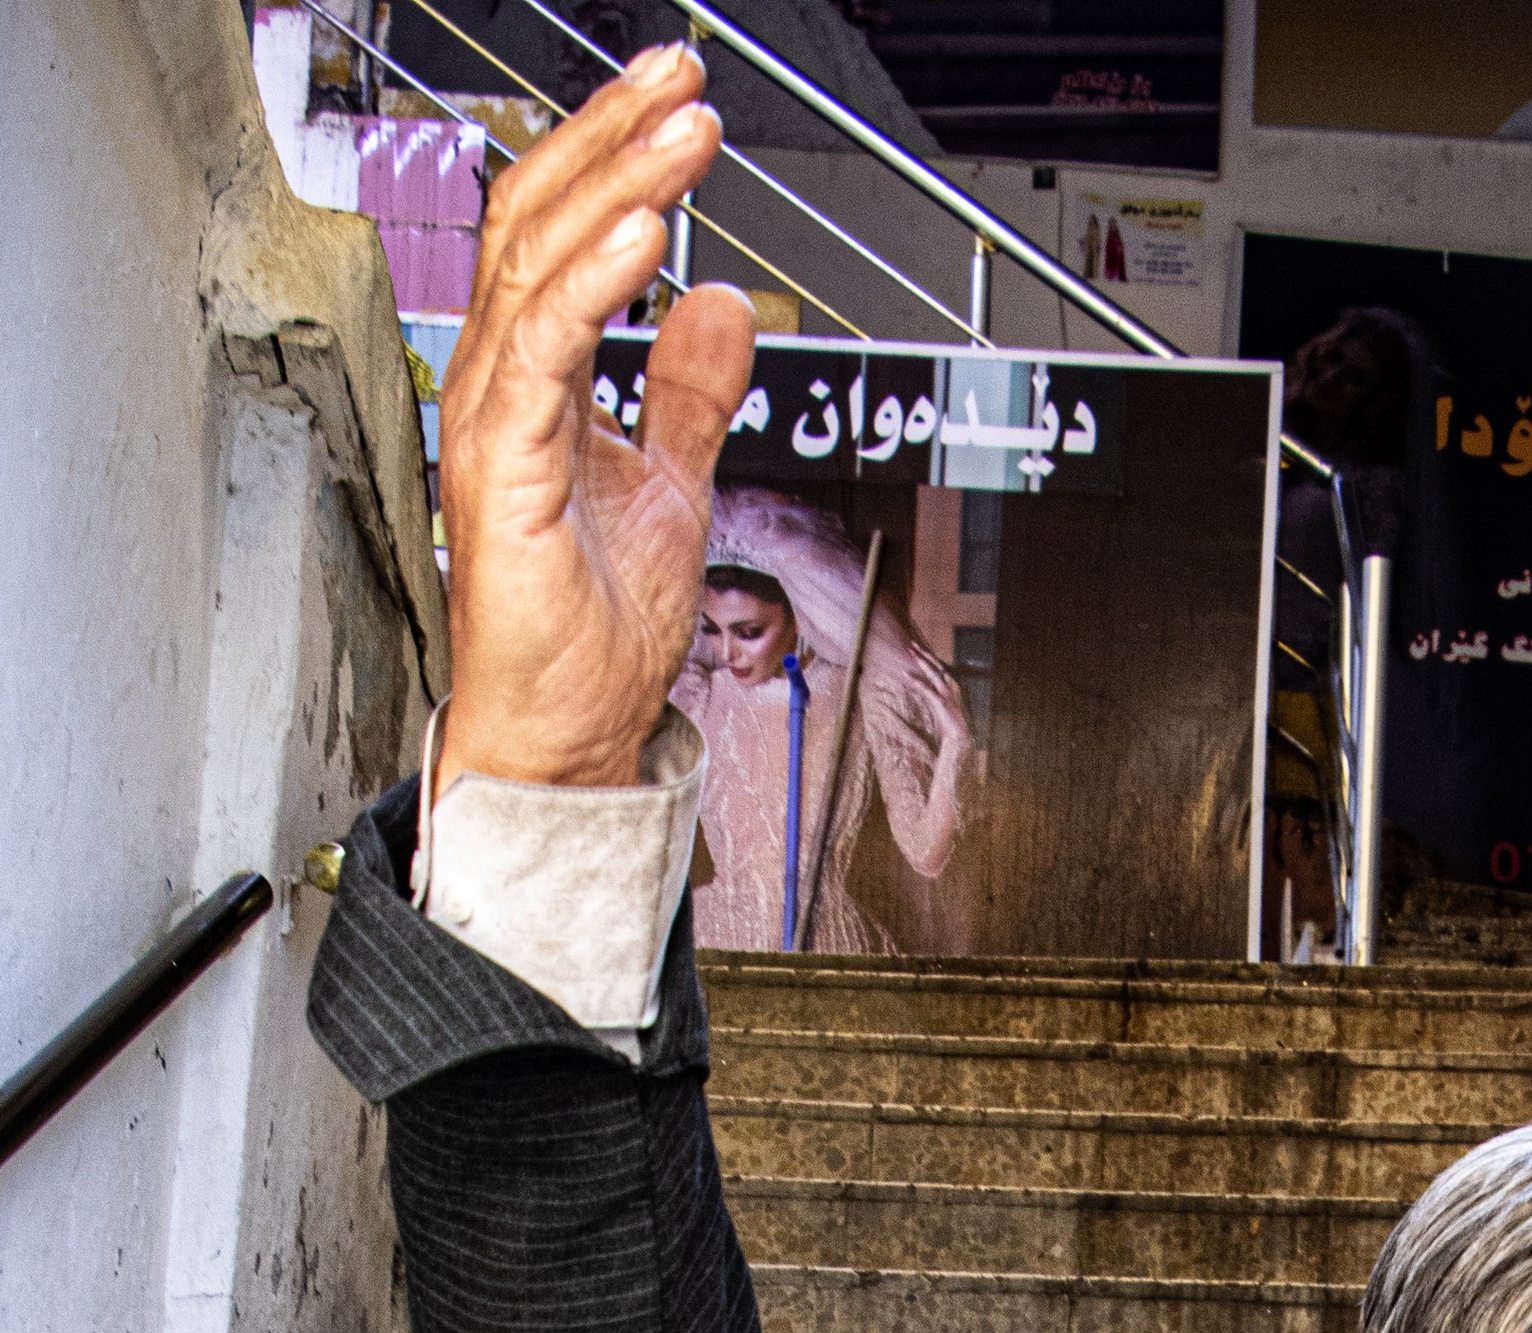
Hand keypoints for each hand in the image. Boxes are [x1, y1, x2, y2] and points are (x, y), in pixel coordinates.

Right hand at [438, 48, 757, 788]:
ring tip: (685, 135)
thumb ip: (689, 393)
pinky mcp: (505, 472)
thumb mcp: (672, 484)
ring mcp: (493, 424)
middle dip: (613, 138)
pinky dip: (597, 286)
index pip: (562, 231)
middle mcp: (499, 385)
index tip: (678, 101)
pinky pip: (544, 355)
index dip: (615, 155)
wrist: (565, 735)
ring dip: (617, 189)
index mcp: (532, 379)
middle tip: (682, 80)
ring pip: (539, 266)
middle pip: (539, 218)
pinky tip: (649, 237)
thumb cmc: (592, 635)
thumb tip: (721, 305)